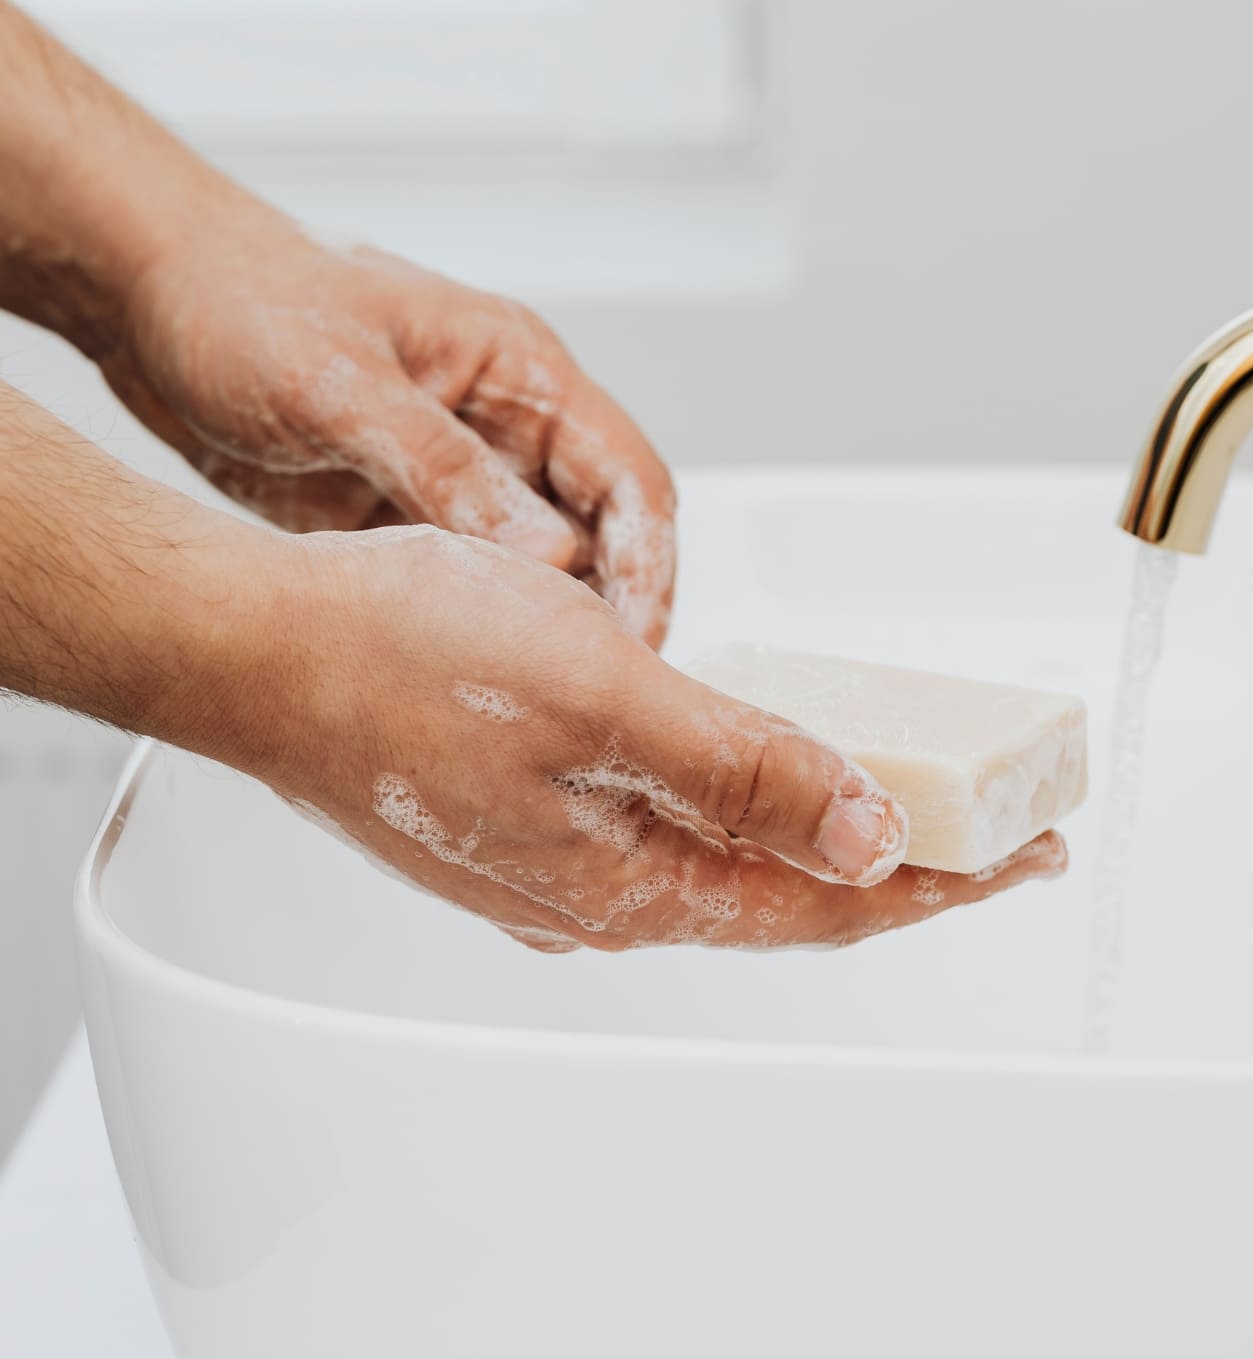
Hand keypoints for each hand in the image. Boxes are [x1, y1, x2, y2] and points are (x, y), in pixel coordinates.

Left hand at [97, 207, 678, 646]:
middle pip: (602, 538)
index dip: (650, 564)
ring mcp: (459, 480)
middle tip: (592, 699)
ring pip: (538, 574)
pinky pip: (466, 588)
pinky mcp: (407, 519)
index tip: (638, 643)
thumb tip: (548, 557)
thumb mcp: (342, 384)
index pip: (630, 480)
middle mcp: (507, 430)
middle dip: (608, 616)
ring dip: (542, 634)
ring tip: (528, 704)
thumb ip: (444, 468)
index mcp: (521, 375)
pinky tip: (459, 685)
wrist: (141, 297)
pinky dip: (474, 637)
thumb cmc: (242, 299)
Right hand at [253, 526, 1065, 952]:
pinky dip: (743, 803)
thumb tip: (869, 835)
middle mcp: (597, 895)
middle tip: (998, 839)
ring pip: (729, 862)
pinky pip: (669, 828)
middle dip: (901, 867)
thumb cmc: (399, 655)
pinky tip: (765, 767)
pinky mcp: (524, 818)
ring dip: (824, 833)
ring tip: (907, 804)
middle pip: (788, 895)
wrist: (246, 643)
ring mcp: (556, 863)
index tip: (1028, 859)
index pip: (824, 901)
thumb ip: (746, 771)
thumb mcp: (608, 698)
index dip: (939, 882)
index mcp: (627, 884)